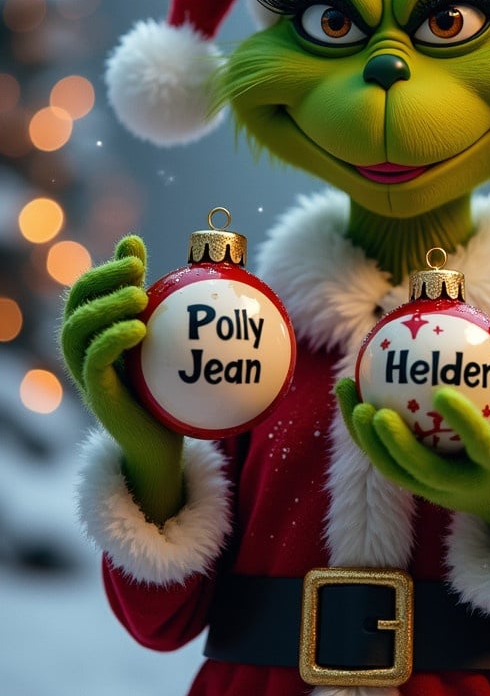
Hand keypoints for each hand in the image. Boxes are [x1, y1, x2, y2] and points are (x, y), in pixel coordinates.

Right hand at [61, 236, 182, 523]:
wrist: (164, 444)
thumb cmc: (171, 392)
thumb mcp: (174, 347)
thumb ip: (176, 314)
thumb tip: (208, 264)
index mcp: (99, 335)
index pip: (88, 292)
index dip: (105, 267)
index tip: (135, 250)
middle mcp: (85, 352)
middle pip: (75, 306)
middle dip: (101, 279)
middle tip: (136, 268)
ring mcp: (88, 375)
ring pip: (76, 332)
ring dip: (104, 307)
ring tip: (138, 295)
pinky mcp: (98, 397)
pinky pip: (94, 363)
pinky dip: (112, 340)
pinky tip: (140, 328)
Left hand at [336, 353, 489, 542]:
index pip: (479, 445)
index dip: (462, 422)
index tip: (442, 393)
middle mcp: (457, 486)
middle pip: (422, 470)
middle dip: (397, 445)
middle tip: (378, 411)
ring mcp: (429, 490)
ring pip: (392, 470)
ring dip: (367, 440)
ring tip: (353, 401)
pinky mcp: (408, 486)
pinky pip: (379, 459)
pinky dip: (360, 433)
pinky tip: (346, 395)